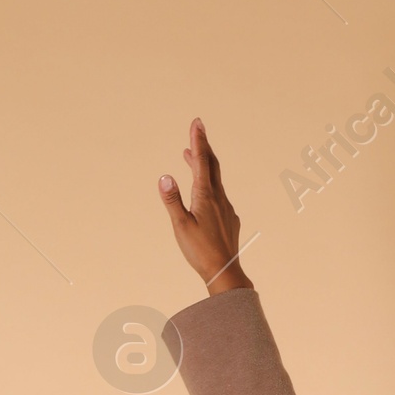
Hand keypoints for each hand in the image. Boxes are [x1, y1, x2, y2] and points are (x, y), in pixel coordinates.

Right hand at [159, 118, 251, 295]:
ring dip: (203, 166)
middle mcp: (219, 198)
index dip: (198, 140)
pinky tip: (205, 192)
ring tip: (191, 157)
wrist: (225, 272)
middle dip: (203, 147)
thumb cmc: (200, 251)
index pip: (202, 161)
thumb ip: (172, 200)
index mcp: (206, 196)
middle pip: (212, 166)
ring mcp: (226, 208)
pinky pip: (219, 195)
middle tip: (197, 130)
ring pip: (215, 180)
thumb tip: (165, 176)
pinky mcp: (229, 219)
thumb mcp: (181, 226)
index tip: (197, 122)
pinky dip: (210, 184)